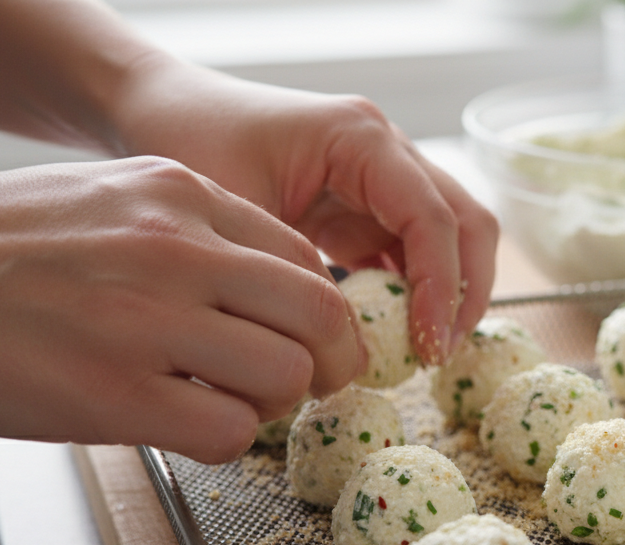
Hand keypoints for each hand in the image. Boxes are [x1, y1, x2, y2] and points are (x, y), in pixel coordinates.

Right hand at [0, 157, 362, 462]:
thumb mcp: (105, 200)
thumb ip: (189, 234)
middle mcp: (176, 248)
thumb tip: (259, 290)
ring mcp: (148, 320)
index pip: (305, 259)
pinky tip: (180, 429)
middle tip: (305, 387)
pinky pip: (230, 432)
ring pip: (288, 375)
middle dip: (329, 363)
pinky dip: (223, 444)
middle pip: (321, 314)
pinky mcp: (113, 392)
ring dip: (269, 406)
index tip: (308, 341)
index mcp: (177, 195)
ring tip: (223, 406)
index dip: (320, 314)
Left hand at [112, 60, 498, 364]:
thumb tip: (336, 345)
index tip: (428, 345)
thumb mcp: (234, 209)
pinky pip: (412, 254)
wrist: (157, 108)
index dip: (441, 286)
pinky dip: (414, 296)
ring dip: (448, 295)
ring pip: (451, 239)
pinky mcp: (365, 209)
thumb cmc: (187, 139)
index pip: (433, 217)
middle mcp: (386, 152)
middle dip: (465, 292)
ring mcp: (381, 179)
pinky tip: (394, 338)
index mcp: (360, 138)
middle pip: (467, 222)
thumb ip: (289, 271)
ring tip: (423, 354)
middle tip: (439, 355)